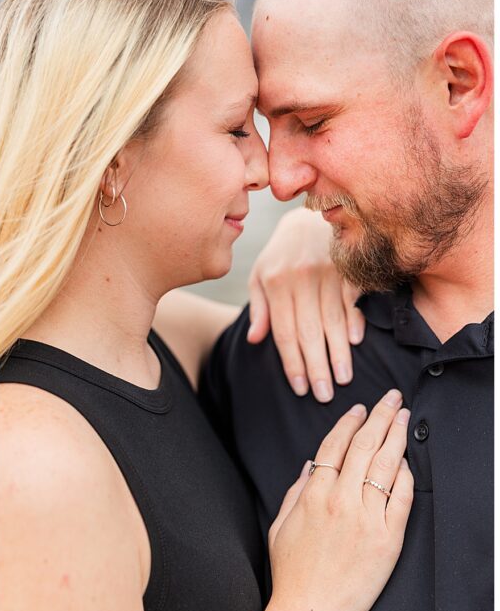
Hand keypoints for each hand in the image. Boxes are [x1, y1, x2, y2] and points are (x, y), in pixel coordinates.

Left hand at [247, 208, 364, 402]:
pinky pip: (352, 299)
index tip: (300, 388)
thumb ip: (259, 308)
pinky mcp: (348, 266)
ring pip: (332, 320)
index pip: (283, 332)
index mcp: (275, 283)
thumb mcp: (260, 274)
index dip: (292, 363)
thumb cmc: (280, 252)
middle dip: (317, 367)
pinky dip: (354, 320)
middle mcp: (300, 279)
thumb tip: (255, 340)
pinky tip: (356, 342)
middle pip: (309, 332)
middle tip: (325, 396)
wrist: (309, 214)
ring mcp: (326, 272)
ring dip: (339, 353)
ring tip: (343, 378)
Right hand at [264, 390, 413, 610]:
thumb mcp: (281, 524)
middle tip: (389, 399)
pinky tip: (406, 461)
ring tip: (402, 418)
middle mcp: (340, 501)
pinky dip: (404, 475)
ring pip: (384, 466)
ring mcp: (366, 519)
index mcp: (313, 495)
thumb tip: (311, 465)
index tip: (358, 409)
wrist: (310, 610)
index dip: (348, 423)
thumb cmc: (292, 572)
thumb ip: (296, 491)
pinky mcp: (388, 538)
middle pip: (363, 447)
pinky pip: (400, 498)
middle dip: (379, 418)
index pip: (334, 446)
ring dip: (395, 437)